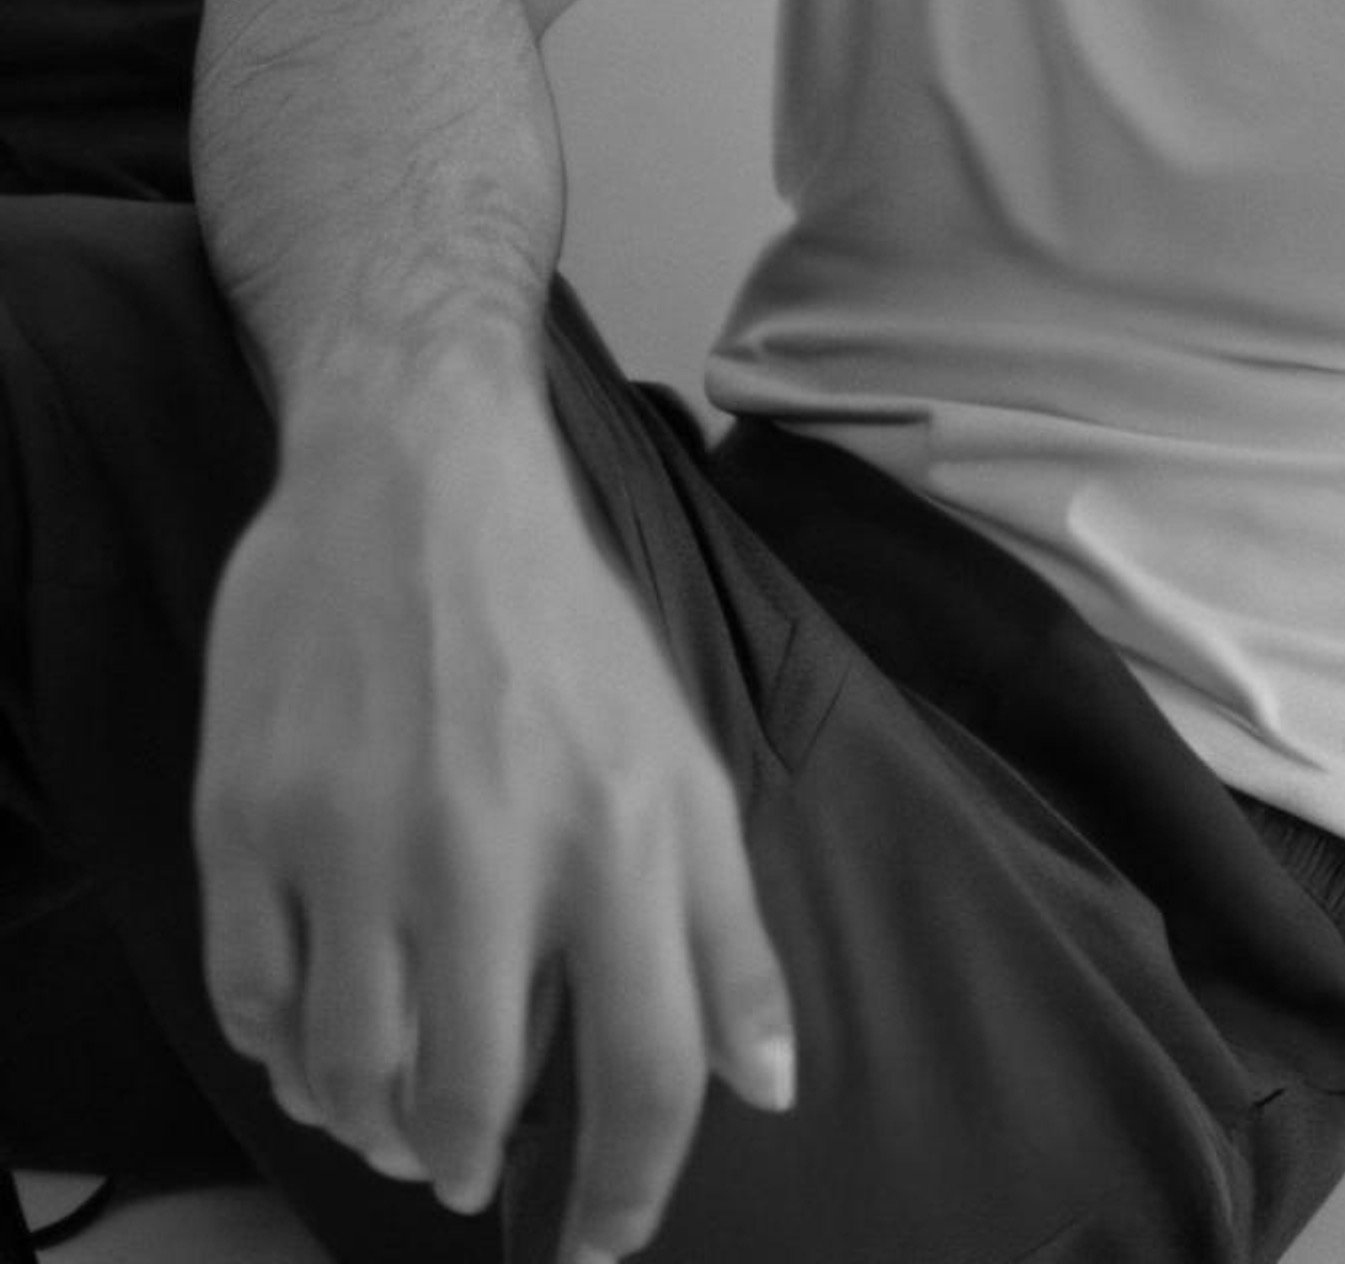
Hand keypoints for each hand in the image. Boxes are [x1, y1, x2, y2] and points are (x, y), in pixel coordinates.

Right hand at [193, 377, 794, 1258]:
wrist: (418, 480)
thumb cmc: (558, 624)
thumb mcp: (680, 756)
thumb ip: (728, 930)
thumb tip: (768, 1086)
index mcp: (619, 837)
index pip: (647, 1075)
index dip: (628, 1195)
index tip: (596, 1246)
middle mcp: (489, 850)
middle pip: (476, 1102)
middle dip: (470, 1164)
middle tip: (465, 1167)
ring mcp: (356, 838)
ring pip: (354, 1073)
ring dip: (374, 1126)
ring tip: (391, 1117)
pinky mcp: (252, 816)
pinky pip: (253, 1004)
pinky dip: (282, 1055)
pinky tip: (314, 1043)